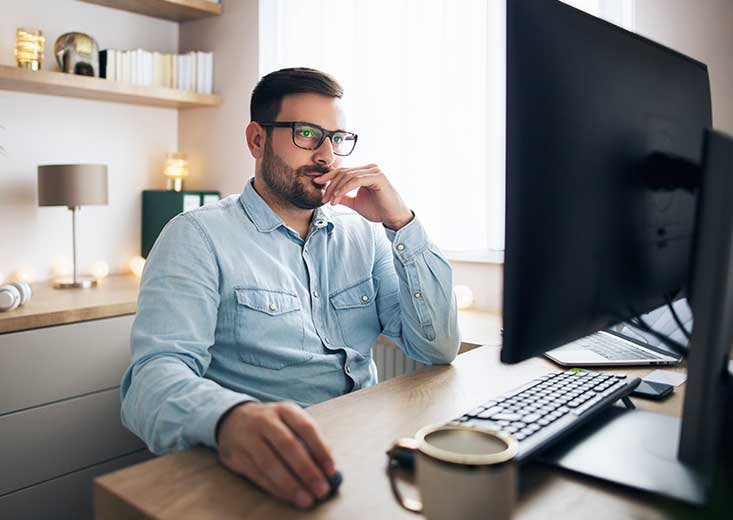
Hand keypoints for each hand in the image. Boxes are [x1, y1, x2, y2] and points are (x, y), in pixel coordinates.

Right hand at [217, 401, 336, 508]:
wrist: (233, 419)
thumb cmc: (272, 425)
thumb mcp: (289, 421)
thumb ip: (308, 440)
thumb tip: (328, 470)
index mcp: (284, 410)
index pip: (306, 427)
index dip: (320, 449)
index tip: (331, 471)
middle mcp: (265, 420)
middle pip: (288, 446)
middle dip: (307, 470)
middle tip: (321, 490)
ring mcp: (248, 437)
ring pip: (270, 463)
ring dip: (290, 484)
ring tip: (306, 499)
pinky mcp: (236, 455)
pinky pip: (257, 474)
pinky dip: (275, 488)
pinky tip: (288, 496)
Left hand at [313, 164, 412, 229]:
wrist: (393, 217)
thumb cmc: (378, 210)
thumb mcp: (356, 203)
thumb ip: (344, 197)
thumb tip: (330, 195)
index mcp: (365, 172)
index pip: (343, 171)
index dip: (328, 176)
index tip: (316, 183)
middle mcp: (370, 168)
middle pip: (343, 172)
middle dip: (330, 185)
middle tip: (323, 198)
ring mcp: (374, 171)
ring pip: (348, 176)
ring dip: (336, 189)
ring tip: (330, 201)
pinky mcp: (378, 177)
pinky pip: (356, 180)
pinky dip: (344, 189)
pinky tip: (337, 198)